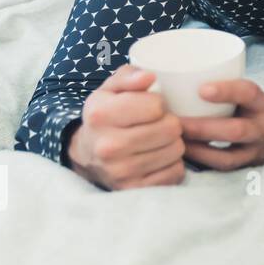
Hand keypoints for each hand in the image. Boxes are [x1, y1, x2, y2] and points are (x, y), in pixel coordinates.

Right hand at [68, 64, 185, 189]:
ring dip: (173, 143)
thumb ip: (129, 75)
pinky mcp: (132, 189)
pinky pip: (175, 173)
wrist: (87, 154)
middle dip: (170, 123)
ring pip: (176, 150)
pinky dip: (172, 164)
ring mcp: (120, 171)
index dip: (159, 103)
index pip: (156, 106)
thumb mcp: (111, 88)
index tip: (150, 107)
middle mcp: (107, 146)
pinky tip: (158, 158)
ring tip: (158, 140)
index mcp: (101, 115)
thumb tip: (149, 77)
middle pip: (170, 129)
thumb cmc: (107, 115)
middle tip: (159, 124)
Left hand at [180, 80, 263, 170]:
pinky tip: (184, 153)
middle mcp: (263, 129)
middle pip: (236, 130)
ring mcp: (256, 152)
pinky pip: (222, 169)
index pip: (249, 93)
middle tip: (176, 123)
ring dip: (198, 150)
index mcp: (263, 104)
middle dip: (203, 128)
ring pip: (228, 157)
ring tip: (175, 141)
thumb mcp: (250, 94)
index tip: (201, 89)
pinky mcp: (246, 167)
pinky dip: (201, 161)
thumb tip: (179, 79)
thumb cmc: (255, 107)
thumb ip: (225, 87)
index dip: (227, 91)